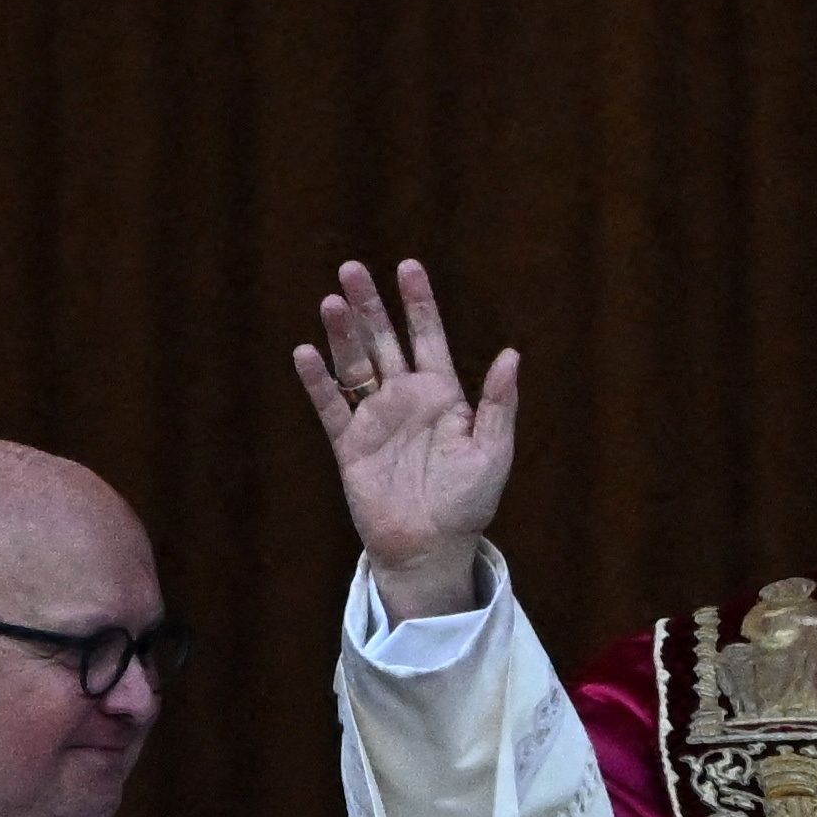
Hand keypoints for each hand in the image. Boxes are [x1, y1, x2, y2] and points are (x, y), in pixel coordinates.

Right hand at [290, 257, 520, 619]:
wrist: (431, 549)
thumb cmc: (468, 503)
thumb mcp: (493, 452)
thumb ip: (499, 403)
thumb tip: (510, 354)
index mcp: (443, 394)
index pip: (428, 336)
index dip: (418, 303)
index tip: (408, 267)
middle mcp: (406, 398)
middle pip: (384, 340)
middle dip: (369, 305)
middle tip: (351, 268)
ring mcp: (376, 419)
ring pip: (354, 365)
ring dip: (342, 335)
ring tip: (331, 302)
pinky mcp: (350, 445)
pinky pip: (331, 406)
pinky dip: (318, 381)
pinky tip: (306, 353)